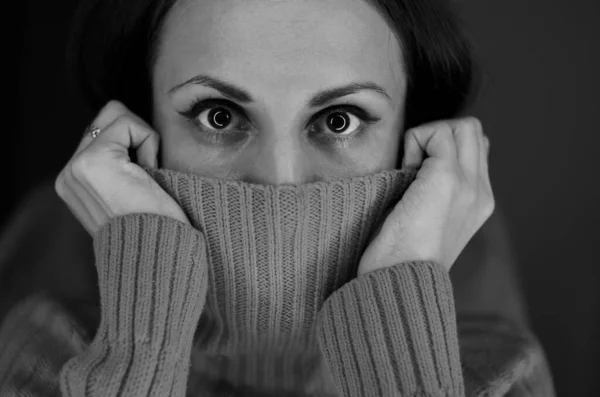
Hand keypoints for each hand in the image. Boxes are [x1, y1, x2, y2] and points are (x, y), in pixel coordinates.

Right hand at [55, 100, 188, 235]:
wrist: (158, 254)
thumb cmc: (157, 225)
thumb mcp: (128, 192)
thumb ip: (117, 164)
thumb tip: (129, 130)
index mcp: (74, 181)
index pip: (103, 131)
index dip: (135, 145)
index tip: (142, 182)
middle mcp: (68, 173)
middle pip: (109, 115)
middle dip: (137, 136)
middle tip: (146, 175)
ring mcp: (76, 167)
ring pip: (119, 114)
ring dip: (143, 140)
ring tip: (146, 177)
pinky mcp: (92, 161)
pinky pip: (129, 124)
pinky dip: (149, 144)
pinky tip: (148, 175)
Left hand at [357, 117, 493, 275]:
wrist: (397, 281)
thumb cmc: (399, 255)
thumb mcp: (426, 220)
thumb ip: (434, 192)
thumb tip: (417, 163)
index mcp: (479, 203)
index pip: (475, 149)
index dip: (442, 149)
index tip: (417, 175)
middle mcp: (481, 192)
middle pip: (473, 131)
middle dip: (438, 136)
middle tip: (413, 167)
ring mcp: (468, 184)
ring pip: (462, 126)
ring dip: (429, 136)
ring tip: (411, 170)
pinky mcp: (447, 178)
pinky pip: (437, 133)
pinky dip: (415, 142)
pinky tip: (403, 172)